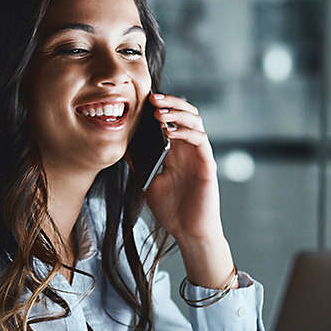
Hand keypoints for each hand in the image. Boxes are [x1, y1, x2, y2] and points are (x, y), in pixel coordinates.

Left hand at [141, 94, 237, 286]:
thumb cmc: (171, 209)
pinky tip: (169, 131)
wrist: (188, 232)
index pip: (171, 119)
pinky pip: (200, 140)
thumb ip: (140, 163)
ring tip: (159, 111)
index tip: (142, 99)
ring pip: (195, 121)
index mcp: (176, 151)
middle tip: (151, 98)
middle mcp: (189, 149)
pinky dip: (185, 131)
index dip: (160, 106)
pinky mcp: (207, 164)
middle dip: (169, 102)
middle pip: (185, 113)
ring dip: (177, 112)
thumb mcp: (148, 182)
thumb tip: (123, 145)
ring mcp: (199, 155)